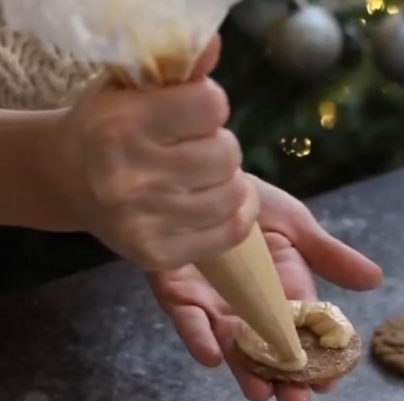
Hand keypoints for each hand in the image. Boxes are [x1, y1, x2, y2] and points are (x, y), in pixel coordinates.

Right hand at [50, 37, 258, 270]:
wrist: (69, 179)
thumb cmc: (109, 126)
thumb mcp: (132, 86)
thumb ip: (177, 70)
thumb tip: (213, 47)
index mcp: (123, 124)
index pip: (210, 106)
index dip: (211, 105)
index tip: (196, 111)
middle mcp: (131, 176)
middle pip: (226, 155)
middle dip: (221, 146)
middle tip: (201, 148)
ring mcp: (145, 221)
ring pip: (232, 196)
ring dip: (229, 182)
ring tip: (207, 175)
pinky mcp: (158, 254)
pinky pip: (230, 232)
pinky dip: (238, 214)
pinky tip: (224, 201)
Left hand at [148, 177, 382, 400]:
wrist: (195, 175)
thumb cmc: (246, 198)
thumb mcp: (295, 224)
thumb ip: (329, 256)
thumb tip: (376, 280)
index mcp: (283, 291)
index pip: (305, 334)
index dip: (317, 360)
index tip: (329, 383)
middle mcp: (250, 306)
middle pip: (269, 351)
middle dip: (282, 379)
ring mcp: (213, 304)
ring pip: (232, 348)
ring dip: (246, 372)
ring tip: (261, 393)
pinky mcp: (178, 295)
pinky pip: (188, 322)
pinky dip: (199, 339)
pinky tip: (212, 357)